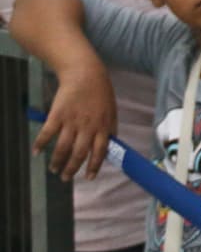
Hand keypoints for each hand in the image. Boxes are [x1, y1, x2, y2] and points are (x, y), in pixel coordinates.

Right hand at [33, 64, 115, 180]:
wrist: (85, 73)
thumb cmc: (100, 92)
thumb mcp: (112, 110)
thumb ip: (111, 128)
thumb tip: (112, 145)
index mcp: (103, 126)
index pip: (100, 152)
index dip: (94, 167)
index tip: (88, 177)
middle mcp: (88, 127)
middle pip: (79, 153)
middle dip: (72, 169)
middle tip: (66, 178)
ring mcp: (72, 121)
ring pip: (63, 148)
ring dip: (57, 161)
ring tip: (54, 169)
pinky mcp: (57, 115)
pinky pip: (47, 133)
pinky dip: (40, 144)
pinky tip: (36, 152)